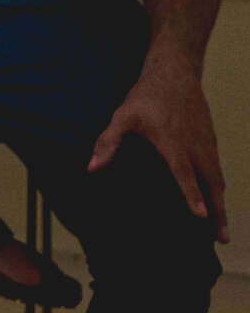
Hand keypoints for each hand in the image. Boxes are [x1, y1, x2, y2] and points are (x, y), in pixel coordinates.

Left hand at [90, 60, 229, 242]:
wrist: (175, 73)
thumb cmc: (146, 96)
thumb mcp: (122, 116)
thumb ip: (108, 142)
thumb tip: (91, 167)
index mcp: (173, 144)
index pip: (184, 174)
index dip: (192, 196)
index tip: (200, 217)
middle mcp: (195, 147)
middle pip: (212, 185)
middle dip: (217, 213)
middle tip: (221, 239)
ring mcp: (207, 144)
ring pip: (218, 179)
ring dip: (221, 204)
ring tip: (220, 230)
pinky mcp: (211, 140)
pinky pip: (218, 168)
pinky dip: (219, 188)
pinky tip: (216, 201)